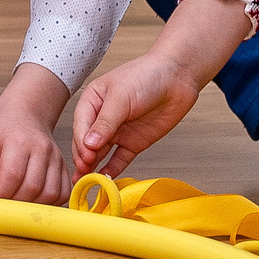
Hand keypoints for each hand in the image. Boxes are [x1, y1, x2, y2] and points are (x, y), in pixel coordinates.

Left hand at [0, 108, 71, 203]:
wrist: (26, 117)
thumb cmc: (4, 131)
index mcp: (20, 141)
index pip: (12, 175)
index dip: (0, 193)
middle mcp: (43, 149)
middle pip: (32, 187)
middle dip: (14, 202)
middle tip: (1, 203)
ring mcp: (57, 159)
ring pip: (49, 194)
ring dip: (31, 205)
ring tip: (16, 200)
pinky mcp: (64, 168)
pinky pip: (62, 194)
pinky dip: (48, 203)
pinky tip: (33, 198)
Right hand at [71, 52, 204, 176]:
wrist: (178, 78)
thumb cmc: (147, 76)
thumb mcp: (121, 96)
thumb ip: (105, 121)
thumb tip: (89, 143)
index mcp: (92, 102)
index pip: (81, 125)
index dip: (81, 142)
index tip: (85, 156)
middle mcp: (102, 118)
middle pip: (87, 143)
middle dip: (84, 158)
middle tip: (84, 172)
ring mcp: (117, 132)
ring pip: (100, 154)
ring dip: (93, 167)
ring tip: (88, 182)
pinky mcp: (133, 143)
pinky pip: (119, 159)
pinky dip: (112, 169)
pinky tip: (105, 179)